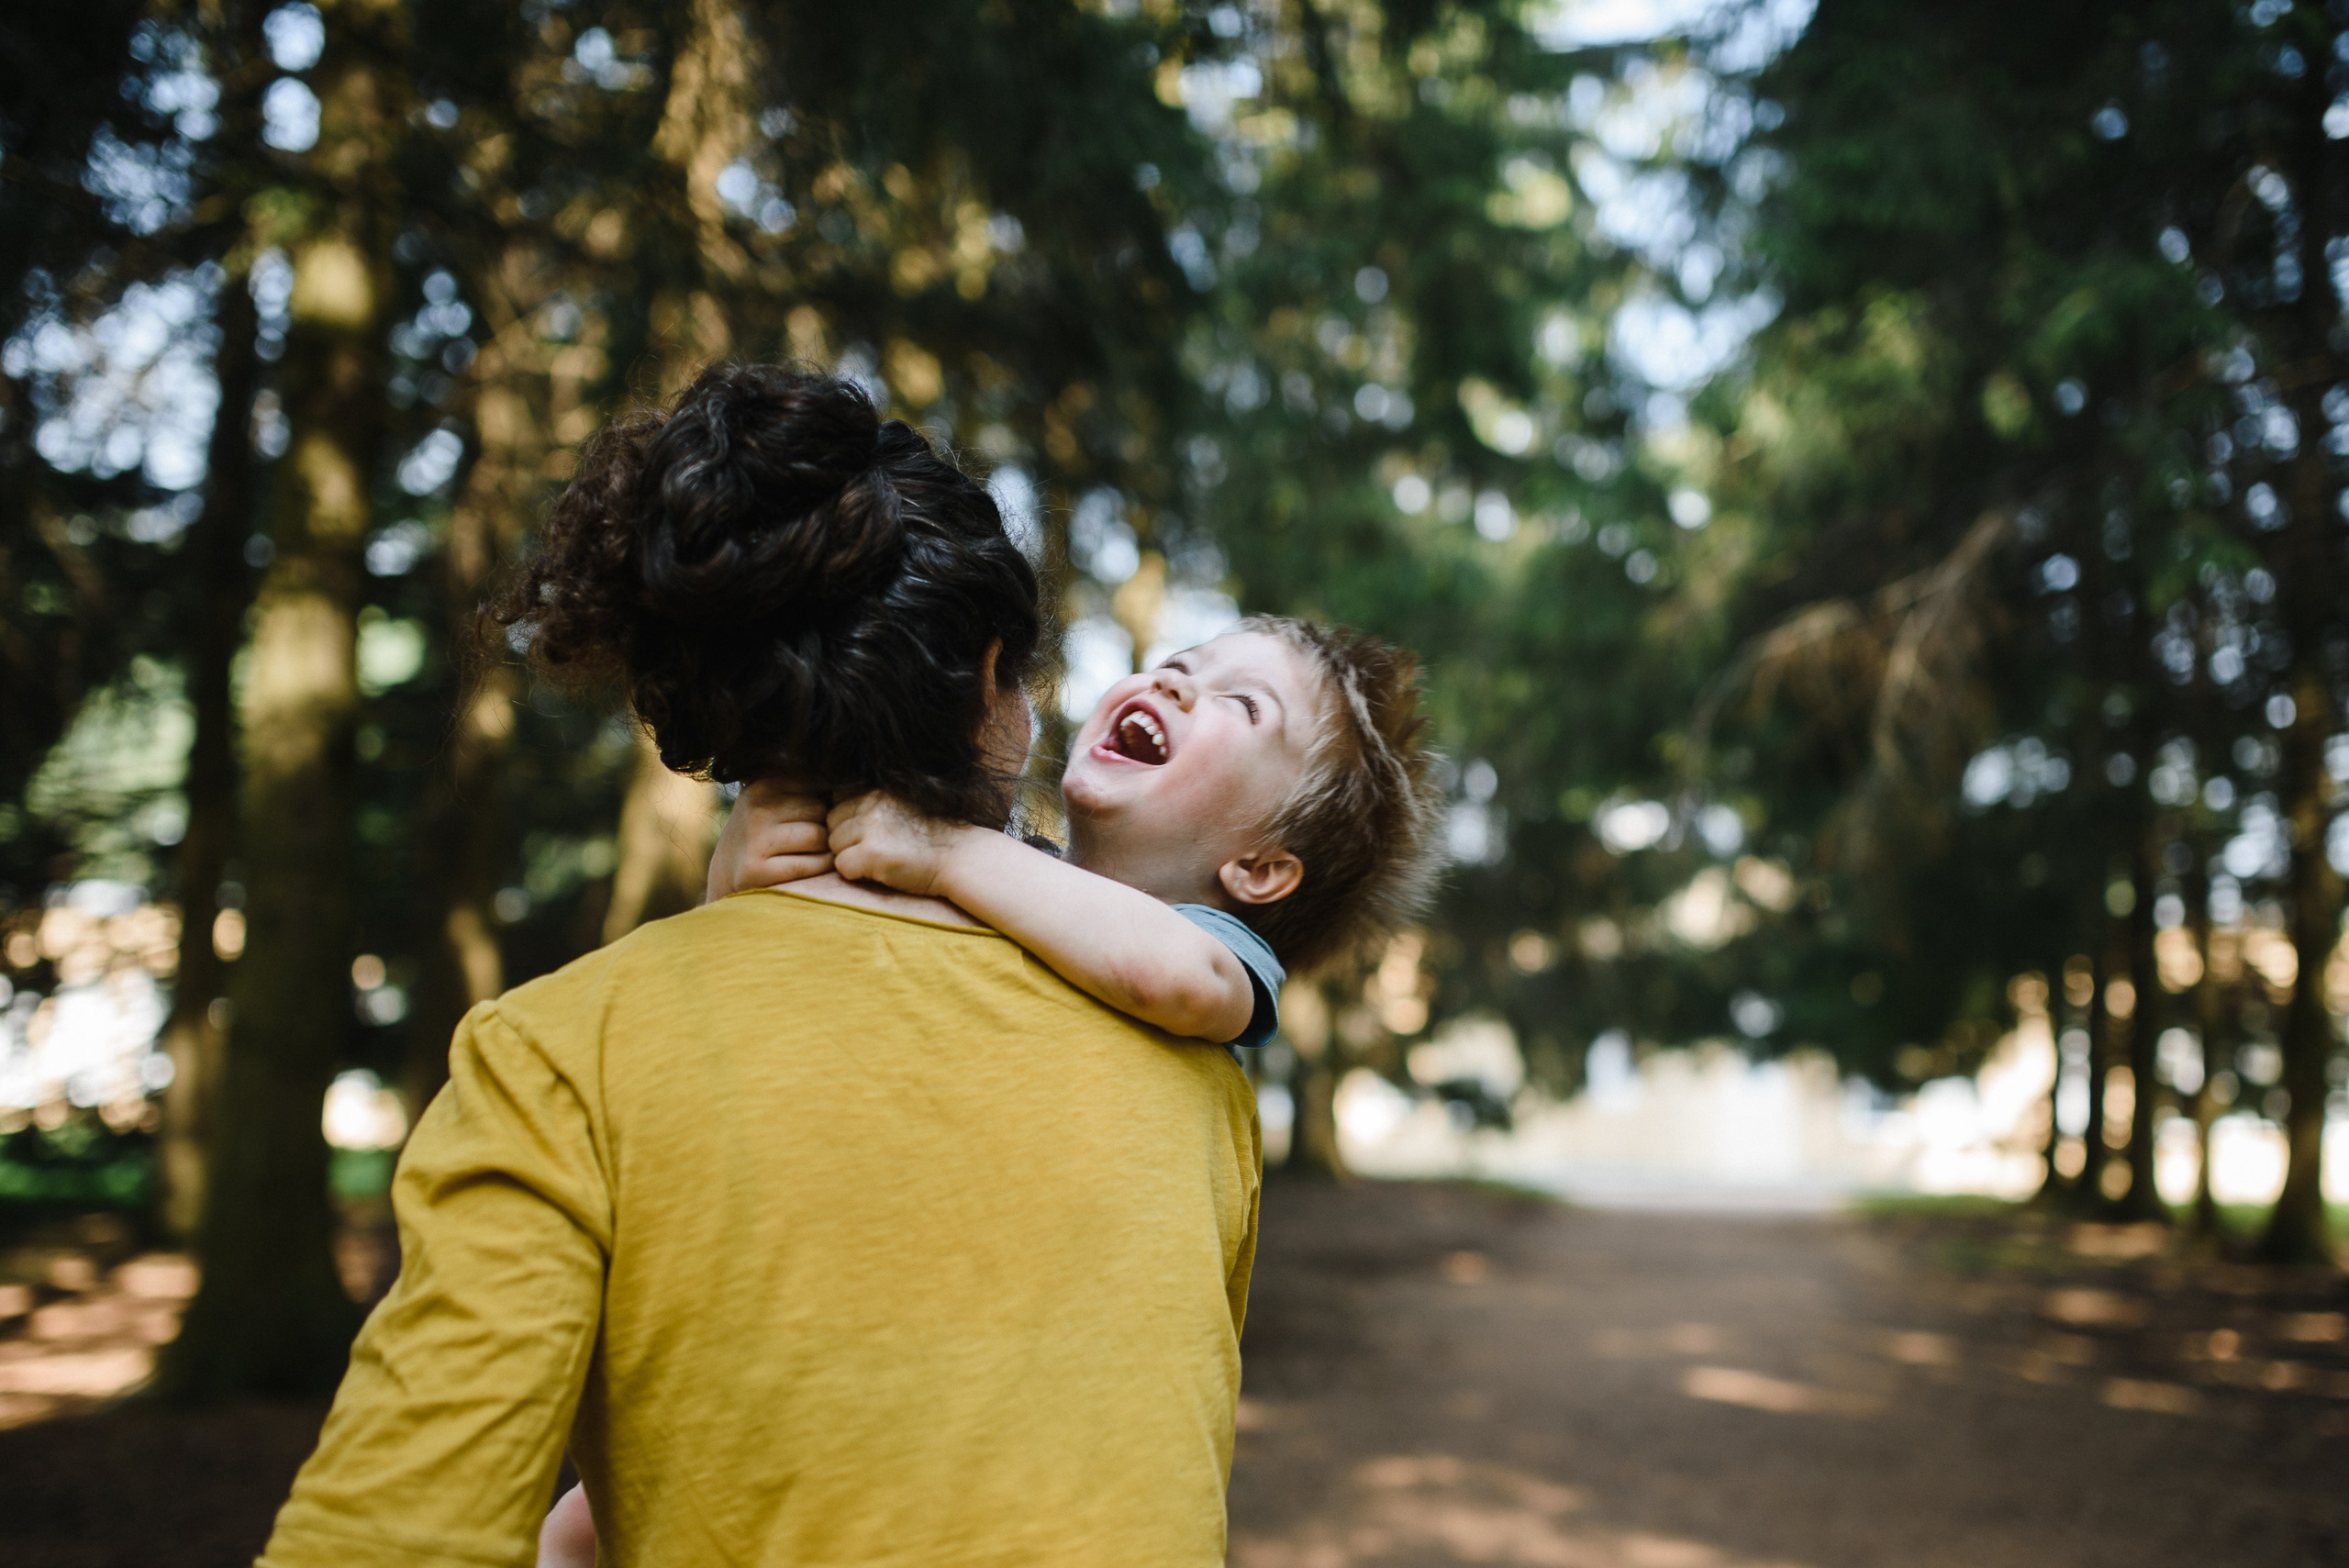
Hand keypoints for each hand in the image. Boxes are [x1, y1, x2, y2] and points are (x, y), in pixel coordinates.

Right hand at [706, 780, 831, 900]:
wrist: (728, 872)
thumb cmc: (768, 833)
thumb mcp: (778, 800)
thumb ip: (808, 786)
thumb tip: (852, 780)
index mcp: (764, 782)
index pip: (820, 785)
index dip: (824, 805)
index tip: (810, 818)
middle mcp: (757, 806)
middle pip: (821, 810)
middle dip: (824, 827)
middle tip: (810, 841)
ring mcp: (755, 837)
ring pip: (819, 836)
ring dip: (824, 848)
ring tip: (810, 853)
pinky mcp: (757, 869)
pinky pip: (812, 863)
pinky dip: (819, 867)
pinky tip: (808, 868)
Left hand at [827, 791, 970, 897]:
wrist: (963, 857)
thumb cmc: (934, 837)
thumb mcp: (903, 807)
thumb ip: (875, 805)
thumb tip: (836, 811)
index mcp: (879, 790)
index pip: (838, 800)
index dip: (849, 820)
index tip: (868, 833)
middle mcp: (872, 804)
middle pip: (832, 822)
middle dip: (846, 838)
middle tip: (873, 850)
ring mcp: (870, 828)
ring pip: (834, 845)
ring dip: (850, 856)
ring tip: (879, 861)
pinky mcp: (871, 854)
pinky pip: (842, 867)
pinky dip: (856, 874)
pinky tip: (880, 872)